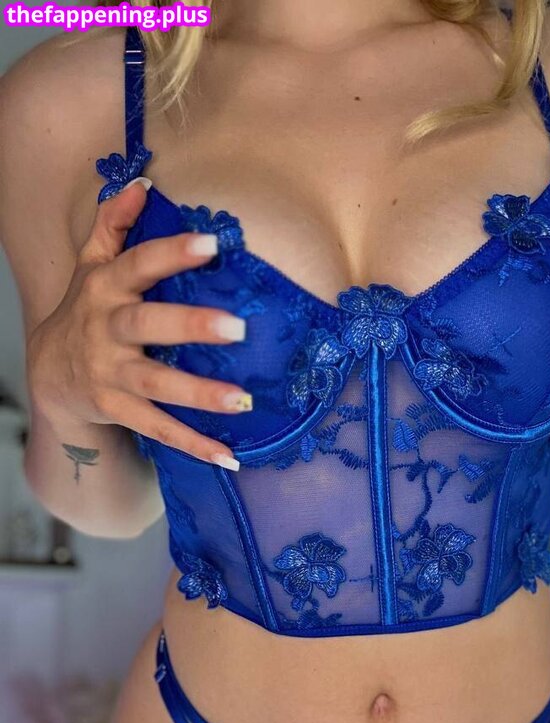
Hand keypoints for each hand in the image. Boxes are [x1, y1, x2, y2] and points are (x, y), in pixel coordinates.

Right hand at [28, 178, 252, 467]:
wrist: (49, 375)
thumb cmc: (85, 312)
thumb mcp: (92, 266)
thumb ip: (114, 224)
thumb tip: (142, 182)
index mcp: (106, 289)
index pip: (139, 265)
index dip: (172, 254)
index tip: (213, 244)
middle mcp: (106, 331)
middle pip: (147, 326)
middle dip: (190, 327)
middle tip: (238, 329)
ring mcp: (110, 375)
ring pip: (156, 385)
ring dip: (199, 395)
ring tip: (243, 400)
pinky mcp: (117, 412)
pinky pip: (159, 430)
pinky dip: (194, 445)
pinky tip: (230, 456)